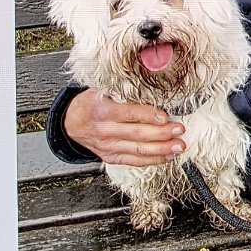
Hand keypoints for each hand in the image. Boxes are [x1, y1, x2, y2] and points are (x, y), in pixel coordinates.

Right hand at [64, 89, 185, 166]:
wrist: (71, 123)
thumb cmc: (90, 104)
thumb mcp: (101, 90)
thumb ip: (123, 90)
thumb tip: (151, 90)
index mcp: (103, 110)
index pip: (131, 113)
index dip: (150, 116)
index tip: (166, 116)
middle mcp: (105, 130)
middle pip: (138, 134)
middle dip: (162, 134)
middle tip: (179, 130)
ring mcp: (108, 147)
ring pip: (139, 150)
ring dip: (162, 149)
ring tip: (178, 146)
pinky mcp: (111, 157)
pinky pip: (135, 161)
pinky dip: (153, 160)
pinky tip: (167, 156)